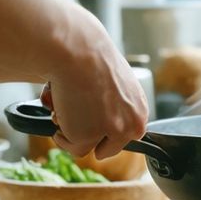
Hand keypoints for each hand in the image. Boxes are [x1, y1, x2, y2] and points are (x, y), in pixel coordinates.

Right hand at [41, 7, 147, 158]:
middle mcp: (131, 125)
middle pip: (110, 147)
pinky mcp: (87, 137)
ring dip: (74, 133)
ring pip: (88, 148)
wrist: (78, 51)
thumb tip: (105, 118)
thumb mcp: (116, 83)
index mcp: (140, 111)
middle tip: (77, 117)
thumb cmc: (92, 58)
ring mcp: (110, 133)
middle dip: (92, 137)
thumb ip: (117, 104)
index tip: (93, 120)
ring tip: (67, 108)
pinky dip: (61, 135)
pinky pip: (71, 147)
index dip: (106, 128)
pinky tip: (60, 112)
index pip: (126, 134)